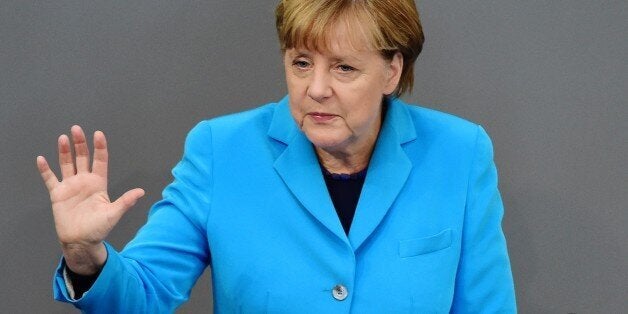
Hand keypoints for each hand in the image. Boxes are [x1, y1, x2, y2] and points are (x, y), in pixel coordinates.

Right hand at [37, 125, 143, 274]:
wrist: (81, 242)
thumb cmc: (99, 229)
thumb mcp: (114, 214)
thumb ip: (125, 201)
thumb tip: (141, 192)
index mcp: (99, 183)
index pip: (100, 161)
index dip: (99, 147)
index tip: (98, 134)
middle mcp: (84, 181)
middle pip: (82, 158)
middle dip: (80, 144)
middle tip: (77, 129)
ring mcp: (70, 187)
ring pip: (67, 164)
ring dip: (64, 151)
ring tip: (63, 138)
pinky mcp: (58, 195)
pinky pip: (50, 179)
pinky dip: (45, 170)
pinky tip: (41, 159)